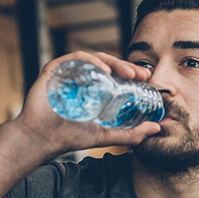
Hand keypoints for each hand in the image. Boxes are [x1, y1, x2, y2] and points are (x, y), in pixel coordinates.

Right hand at [12, 51, 160, 157]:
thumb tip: (156, 128)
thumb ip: (131, 134)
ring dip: (113, 62)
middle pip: (107, 64)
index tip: (146, 78)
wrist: (42, 139)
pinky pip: (75, 58)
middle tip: (141, 73)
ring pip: (94, 59)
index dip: (131, 73)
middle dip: (126, 66)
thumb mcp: (106, 135)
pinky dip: (92, 60)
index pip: (115, 75)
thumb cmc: (69, 136)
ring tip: (128, 72)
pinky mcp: (55, 69)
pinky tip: (105, 70)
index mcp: (92, 89)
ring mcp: (68, 72)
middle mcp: (81, 78)